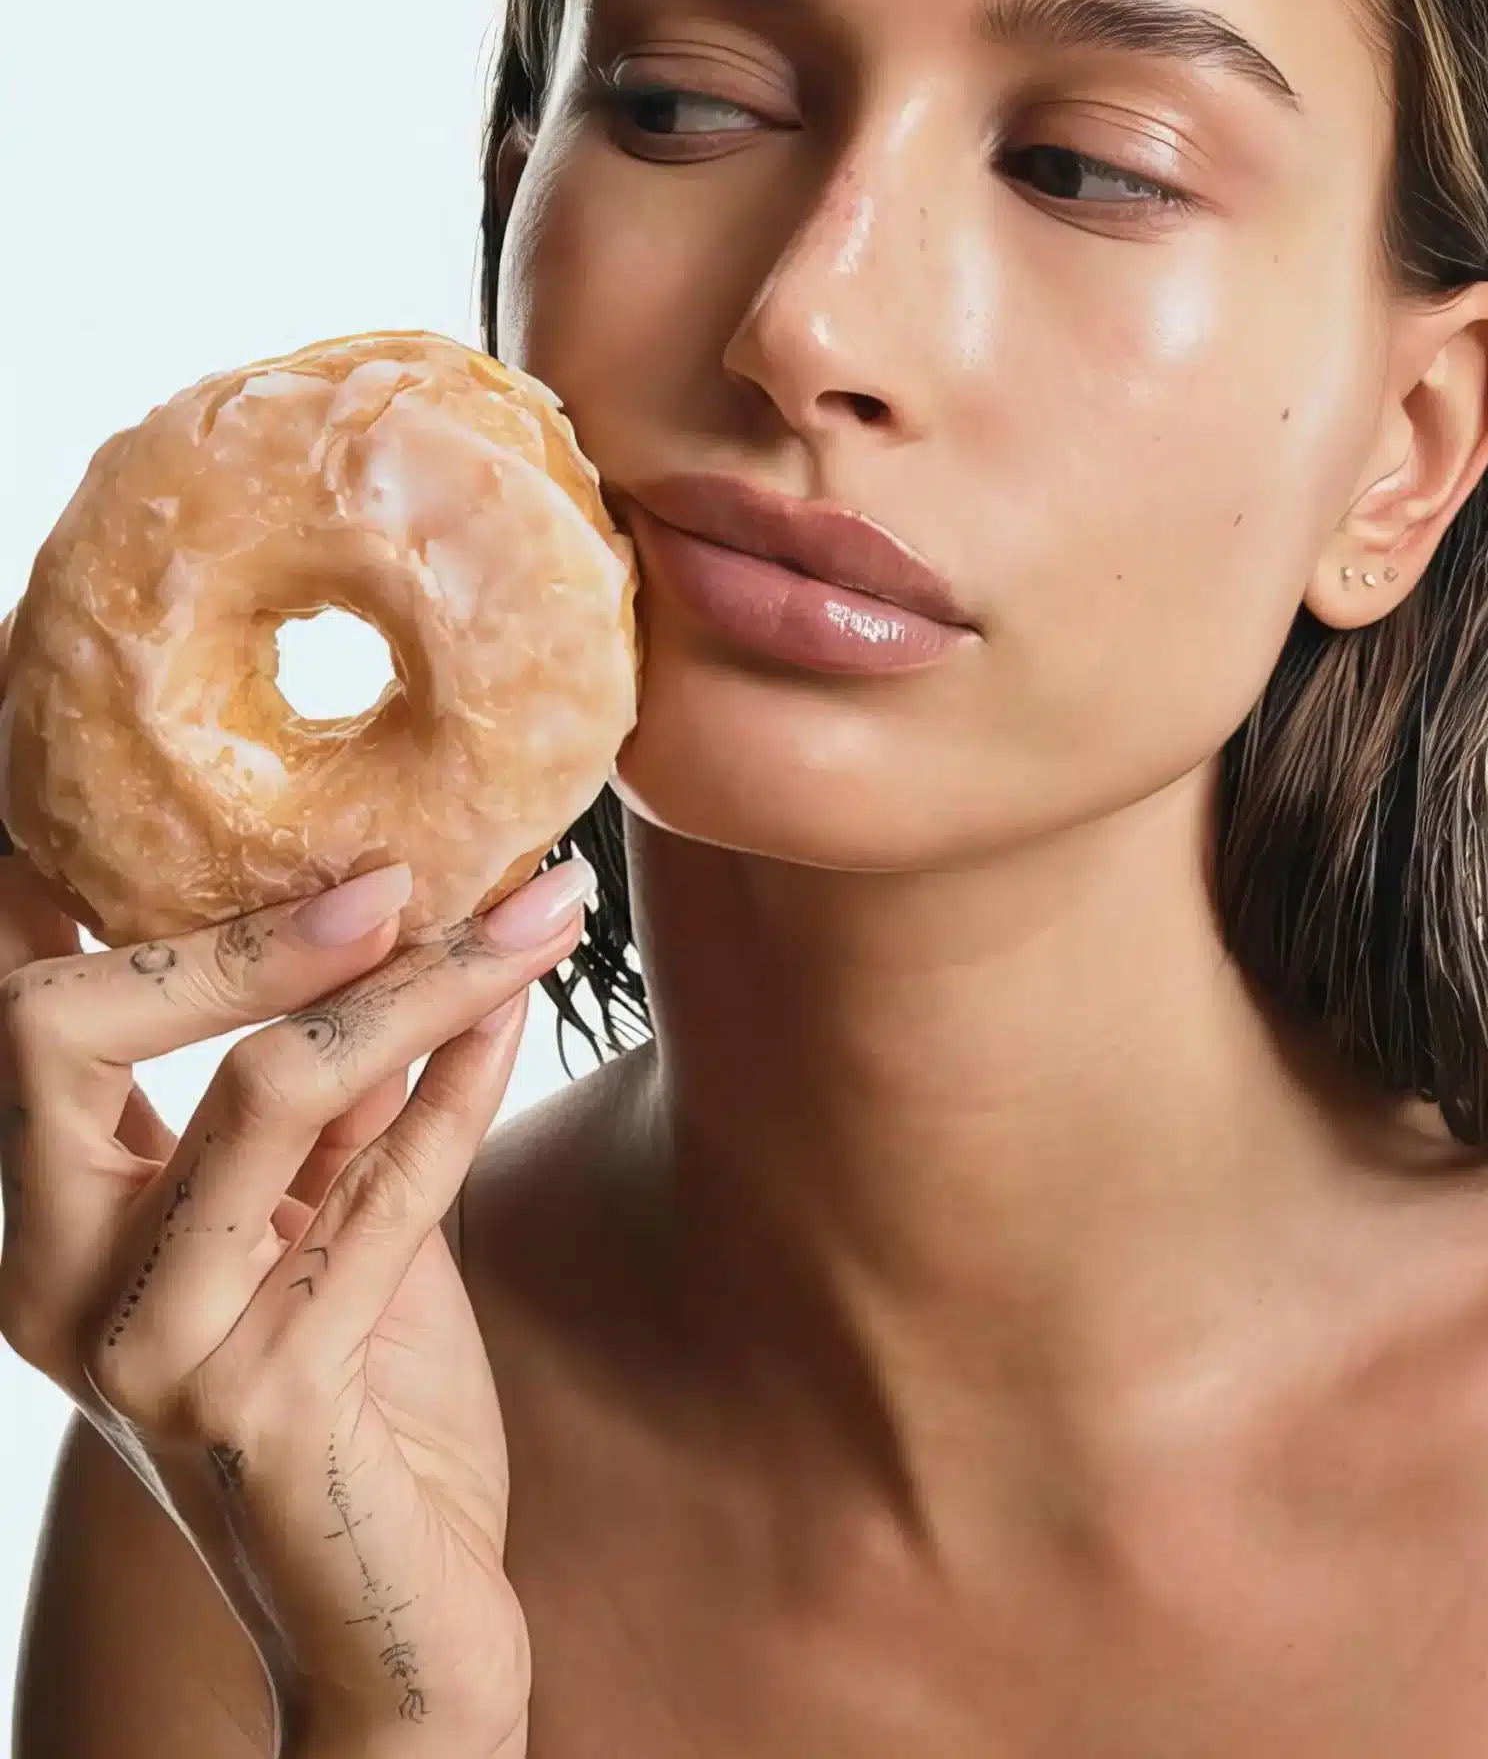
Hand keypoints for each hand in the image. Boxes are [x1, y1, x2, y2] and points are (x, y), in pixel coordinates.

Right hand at [0, 608, 581, 1750]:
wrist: (395, 1617)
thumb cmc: (361, 1400)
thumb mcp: (322, 1224)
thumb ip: (323, 1103)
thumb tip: (385, 917)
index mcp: (50, 1220)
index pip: (25, 1017)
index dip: (49, 884)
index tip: (159, 766)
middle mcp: (53, 1280)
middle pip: (64, 1032)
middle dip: (245, 931)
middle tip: (402, 863)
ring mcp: (146, 1351)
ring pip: (267, 1094)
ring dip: (424, 983)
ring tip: (539, 906)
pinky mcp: (260, 1405)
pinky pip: (384, 1194)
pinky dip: (464, 1087)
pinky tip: (523, 1008)